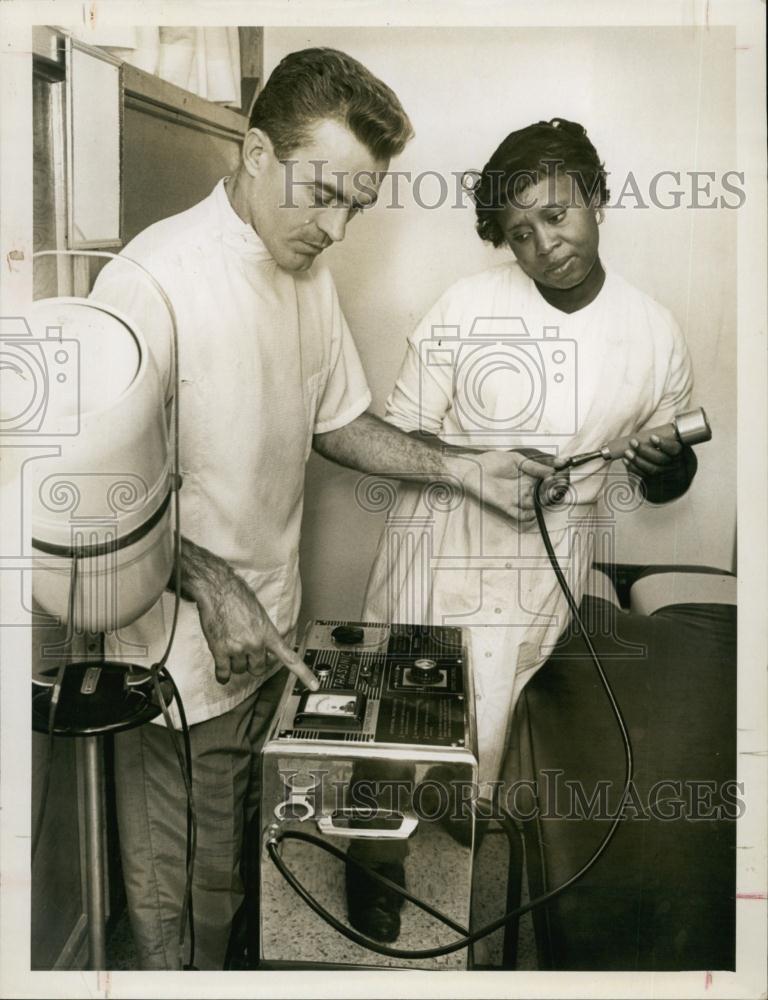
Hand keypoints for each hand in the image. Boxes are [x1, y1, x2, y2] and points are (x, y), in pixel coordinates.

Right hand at [195, 564, 318, 689]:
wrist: (218, 590)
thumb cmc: (238, 596)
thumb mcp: (260, 614)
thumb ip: (264, 632)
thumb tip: (264, 645)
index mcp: (269, 633)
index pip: (290, 657)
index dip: (303, 673)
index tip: (314, 685)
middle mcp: (255, 643)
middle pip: (258, 669)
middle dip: (253, 663)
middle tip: (245, 652)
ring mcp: (238, 648)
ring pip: (239, 670)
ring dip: (235, 664)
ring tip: (230, 647)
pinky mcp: (220, 651)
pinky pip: (223, 673)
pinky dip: (222, 675)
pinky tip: (222, 671)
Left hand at [458, 449, 557, 528]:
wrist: (473, 469)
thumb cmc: (492, 461)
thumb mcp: (516, 460)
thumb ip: (533, 466)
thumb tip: (552, 471)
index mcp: (528, 477)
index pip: (546, 482)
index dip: (554, 482)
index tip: (557, 477)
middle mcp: (524, 489)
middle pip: (543, 496)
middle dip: (550, 493)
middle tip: (550, 487)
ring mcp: (516, 498)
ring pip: (534, 506)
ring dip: (540, 503)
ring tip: (539, 495)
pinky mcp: (507, 506)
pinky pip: (521, 516)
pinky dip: (528, 516)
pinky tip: (532, 510)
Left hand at [622, 434, 683, 478]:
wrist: (677, 474)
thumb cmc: (673, 453)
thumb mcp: (677, 444)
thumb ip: (668, 437)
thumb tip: (649, 430)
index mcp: (682, 453)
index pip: (674, 449)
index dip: (663, 443)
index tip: (652, 437)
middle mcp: (675, 465)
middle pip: (661, 460)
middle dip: (645, 451)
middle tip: (633, 442)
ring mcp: (666, 474)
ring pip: (651, 469)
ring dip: (637, 460)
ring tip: (627, 452)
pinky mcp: (656, 481)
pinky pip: (644, 476)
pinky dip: (633, 468)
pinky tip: (626, 461)